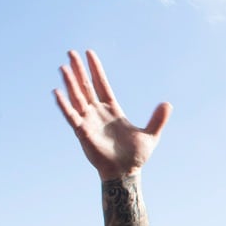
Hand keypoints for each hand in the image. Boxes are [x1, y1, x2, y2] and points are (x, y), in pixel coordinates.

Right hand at [54, 50, 170, 179]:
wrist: (125, 173)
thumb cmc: (136, 156)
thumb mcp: (150, 135)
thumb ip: (158, 119)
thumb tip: (168, 104)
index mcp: (113, 110)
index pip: (102, 84)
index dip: (96, 69)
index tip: (89, 53)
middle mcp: (98, 113)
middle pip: (86, 87)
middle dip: (79, 70)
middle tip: (71, 52)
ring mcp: (89, 121)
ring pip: (77, 98)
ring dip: (70, 83)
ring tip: (63, 67)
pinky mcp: (82, 132)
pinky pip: (71, 116)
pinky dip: (64, 105)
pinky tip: (57, 92)